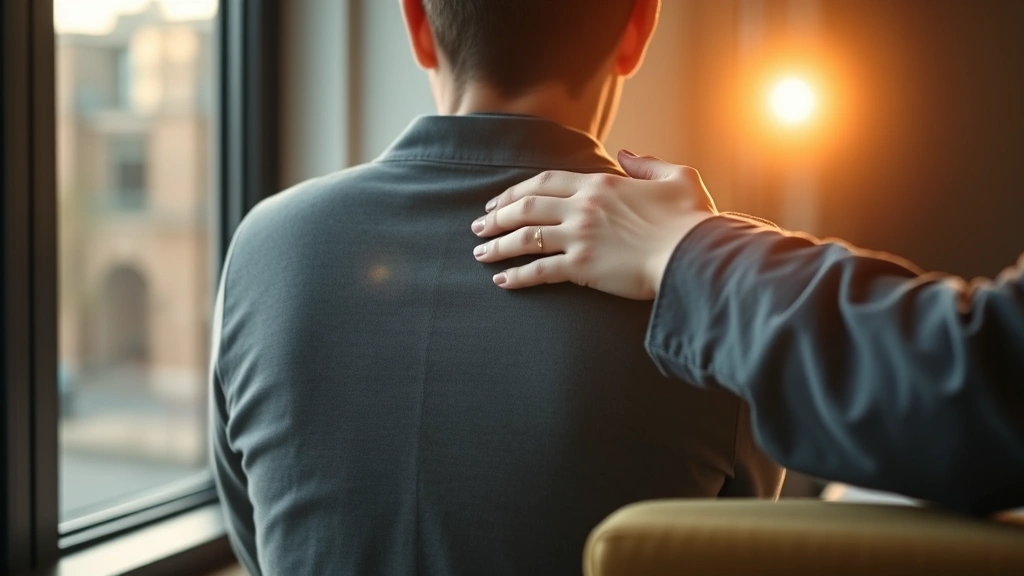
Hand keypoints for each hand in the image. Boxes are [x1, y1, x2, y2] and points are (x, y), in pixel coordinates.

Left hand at [471, 150, 717, 299]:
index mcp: (601, 183)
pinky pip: (540, 270)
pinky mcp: (582, 268)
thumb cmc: (690, 219)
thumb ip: (647, 163)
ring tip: (480, 252)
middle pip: (526, 207)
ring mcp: (580, 236)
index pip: (545, 181)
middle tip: (479, 225)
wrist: (693, 253)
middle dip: (497, 216)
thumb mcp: (676, 176)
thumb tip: (627, 154)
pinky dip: (517, 275)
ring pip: (526, 237)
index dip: (516, 191)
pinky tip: (502, 281)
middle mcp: (583, 207)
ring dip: (497, 244)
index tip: (500, 201)